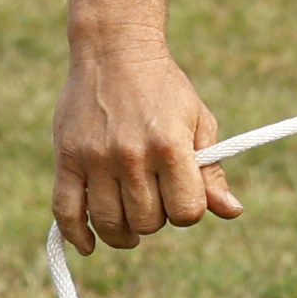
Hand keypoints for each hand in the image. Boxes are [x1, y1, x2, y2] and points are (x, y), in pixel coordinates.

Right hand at [52, 34, 240, 253]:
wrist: (115, 53)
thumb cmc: (165, 89)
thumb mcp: (199, 122)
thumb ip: (211, 171)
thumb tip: (232, 212)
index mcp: (170, 147)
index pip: (186, 211)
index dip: (189, 212)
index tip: (184, 198)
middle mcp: (131, 156)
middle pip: (147, 221)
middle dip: (157, 220)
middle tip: (156, 201)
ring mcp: (95, 159)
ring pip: (109, 222)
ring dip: (123, 233)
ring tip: (131, 227)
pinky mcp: (66, 158)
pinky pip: (65, 210)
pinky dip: (76, 235)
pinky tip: (89, 245)